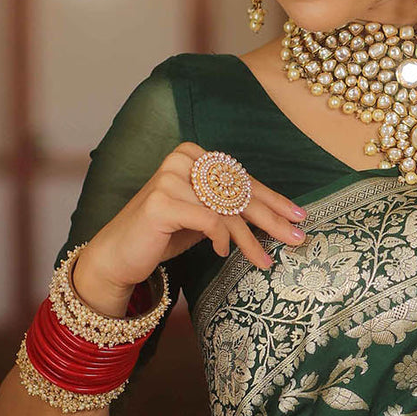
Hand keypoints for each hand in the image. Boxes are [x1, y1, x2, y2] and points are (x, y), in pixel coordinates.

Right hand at [71, 142, 307, 315]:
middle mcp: (181, 160)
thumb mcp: (202, 216)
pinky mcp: (162, 202)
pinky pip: (209, 221)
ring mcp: (170, 178)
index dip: (272, 200)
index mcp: (193, 154)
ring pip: (227, 211)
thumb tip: (277, 217)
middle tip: (298, 237)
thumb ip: (229, 208)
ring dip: (249, 240)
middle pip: (238, 192)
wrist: (118, 255)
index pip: (241, 179)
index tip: (298, 216)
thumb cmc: (162, 235)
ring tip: (264, 260)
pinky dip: (220, 239)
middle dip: (272, 219)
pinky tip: (220, 253)